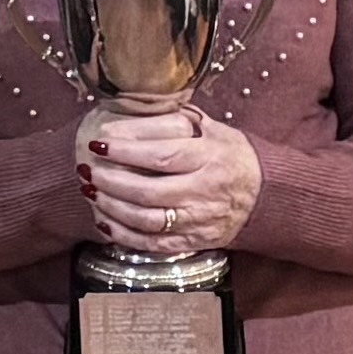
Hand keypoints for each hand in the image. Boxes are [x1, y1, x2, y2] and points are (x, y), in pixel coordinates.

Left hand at [77, 104, 261, 259]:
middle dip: (111, 181)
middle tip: (88, 170)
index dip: (126, 151)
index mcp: (208, 157)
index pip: (161, 155)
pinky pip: (152, 244)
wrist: (264, 195)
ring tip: (92, 193)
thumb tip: (134, 109)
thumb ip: (178, 120)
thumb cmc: (233, 156)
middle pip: (149, 191)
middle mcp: (203, 190)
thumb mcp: (213, 129)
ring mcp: (198, 220)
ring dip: (113, 208)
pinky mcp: (193, 241)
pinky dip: (124, 236)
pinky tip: (106, 222)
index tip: (99, 143)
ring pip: (147, 220)